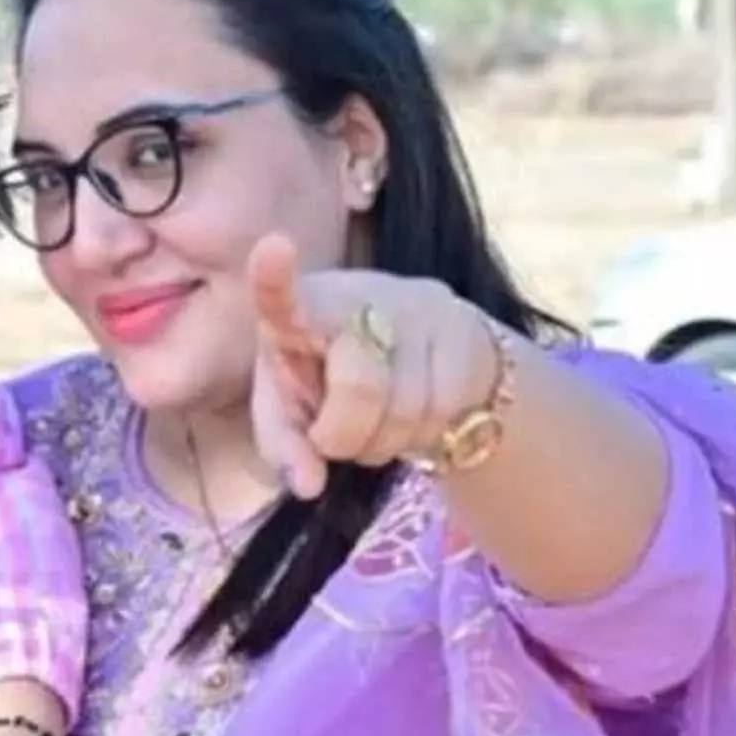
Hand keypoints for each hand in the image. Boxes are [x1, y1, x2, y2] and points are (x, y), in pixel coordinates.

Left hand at [248, 233, 500, 496]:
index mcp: (297, 309)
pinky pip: (446, 409)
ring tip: (375, 427)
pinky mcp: (462, 324)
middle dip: (346, 436)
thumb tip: (308, 487)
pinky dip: (424, 435)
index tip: (273, 248)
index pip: (283, 295)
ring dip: (385, 444)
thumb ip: (286, 449)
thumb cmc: (329, 382)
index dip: (274, 278)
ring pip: (408, 408)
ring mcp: (414, 304)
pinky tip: (413, 417)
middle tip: (335, 441)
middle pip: (360, 386)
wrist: (419, 352)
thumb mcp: (292, 414)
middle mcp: (355, 295)